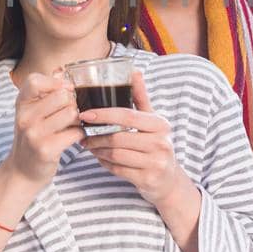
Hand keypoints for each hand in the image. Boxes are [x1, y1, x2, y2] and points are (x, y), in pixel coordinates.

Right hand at [6, 70, 81, 189]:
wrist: (23, 170)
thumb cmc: (33, 137)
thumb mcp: (33, 112)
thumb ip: (46, 91)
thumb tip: (61, 70)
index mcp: (21, 104)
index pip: (35, 80)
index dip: (55, 82)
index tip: (64, 90)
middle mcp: (25, 118)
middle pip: (61, 96)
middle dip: (73, 102)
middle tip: (72, 112)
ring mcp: (34, 134)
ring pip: (71, 113)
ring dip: (78, 119)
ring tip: (73, 124)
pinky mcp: (46, 150)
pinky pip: (75, 132)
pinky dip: (80, 134)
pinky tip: (74, 137)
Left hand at [81, 70, 190, 207]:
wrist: (169, 180)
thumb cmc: (156, 145)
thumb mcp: (152, 121)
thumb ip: (141, 98)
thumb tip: (134, 71)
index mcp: (160, 125)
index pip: (128, 116)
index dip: (104, 114)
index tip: (85, 114)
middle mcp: (161, 143)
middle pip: (118, 137)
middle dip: (96, 137)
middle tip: (83, 135)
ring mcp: (155, 162)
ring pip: (116, 154)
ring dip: (98, 150)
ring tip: (89, 146)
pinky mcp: (147, 179)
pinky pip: (118, 169)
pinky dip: (105, 163)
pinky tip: (100, 158)